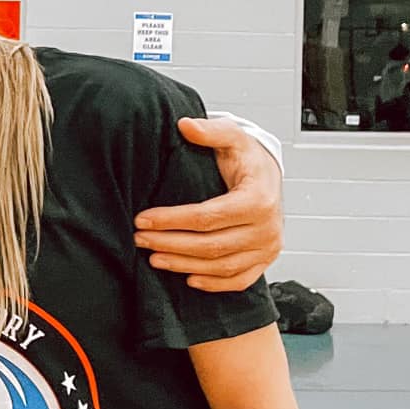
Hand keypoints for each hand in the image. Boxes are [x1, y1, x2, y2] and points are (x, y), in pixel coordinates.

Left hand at [134, 118, 283, 291]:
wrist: (270, 175)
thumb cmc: (247, 157)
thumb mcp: (232, 136)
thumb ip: (210, 130)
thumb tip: (186, 125)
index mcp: (258, 199)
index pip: (207, 217)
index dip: (171, 220)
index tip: (142, 219)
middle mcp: (267, 228)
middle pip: (211, 245)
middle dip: (170, 244)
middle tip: (139, 239)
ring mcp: (268, 247)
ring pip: (222, 266)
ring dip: (184, 265)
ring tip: (154, 258)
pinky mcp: (265, 259)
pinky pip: (240, 279)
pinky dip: (214, 283)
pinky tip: (188, 278)